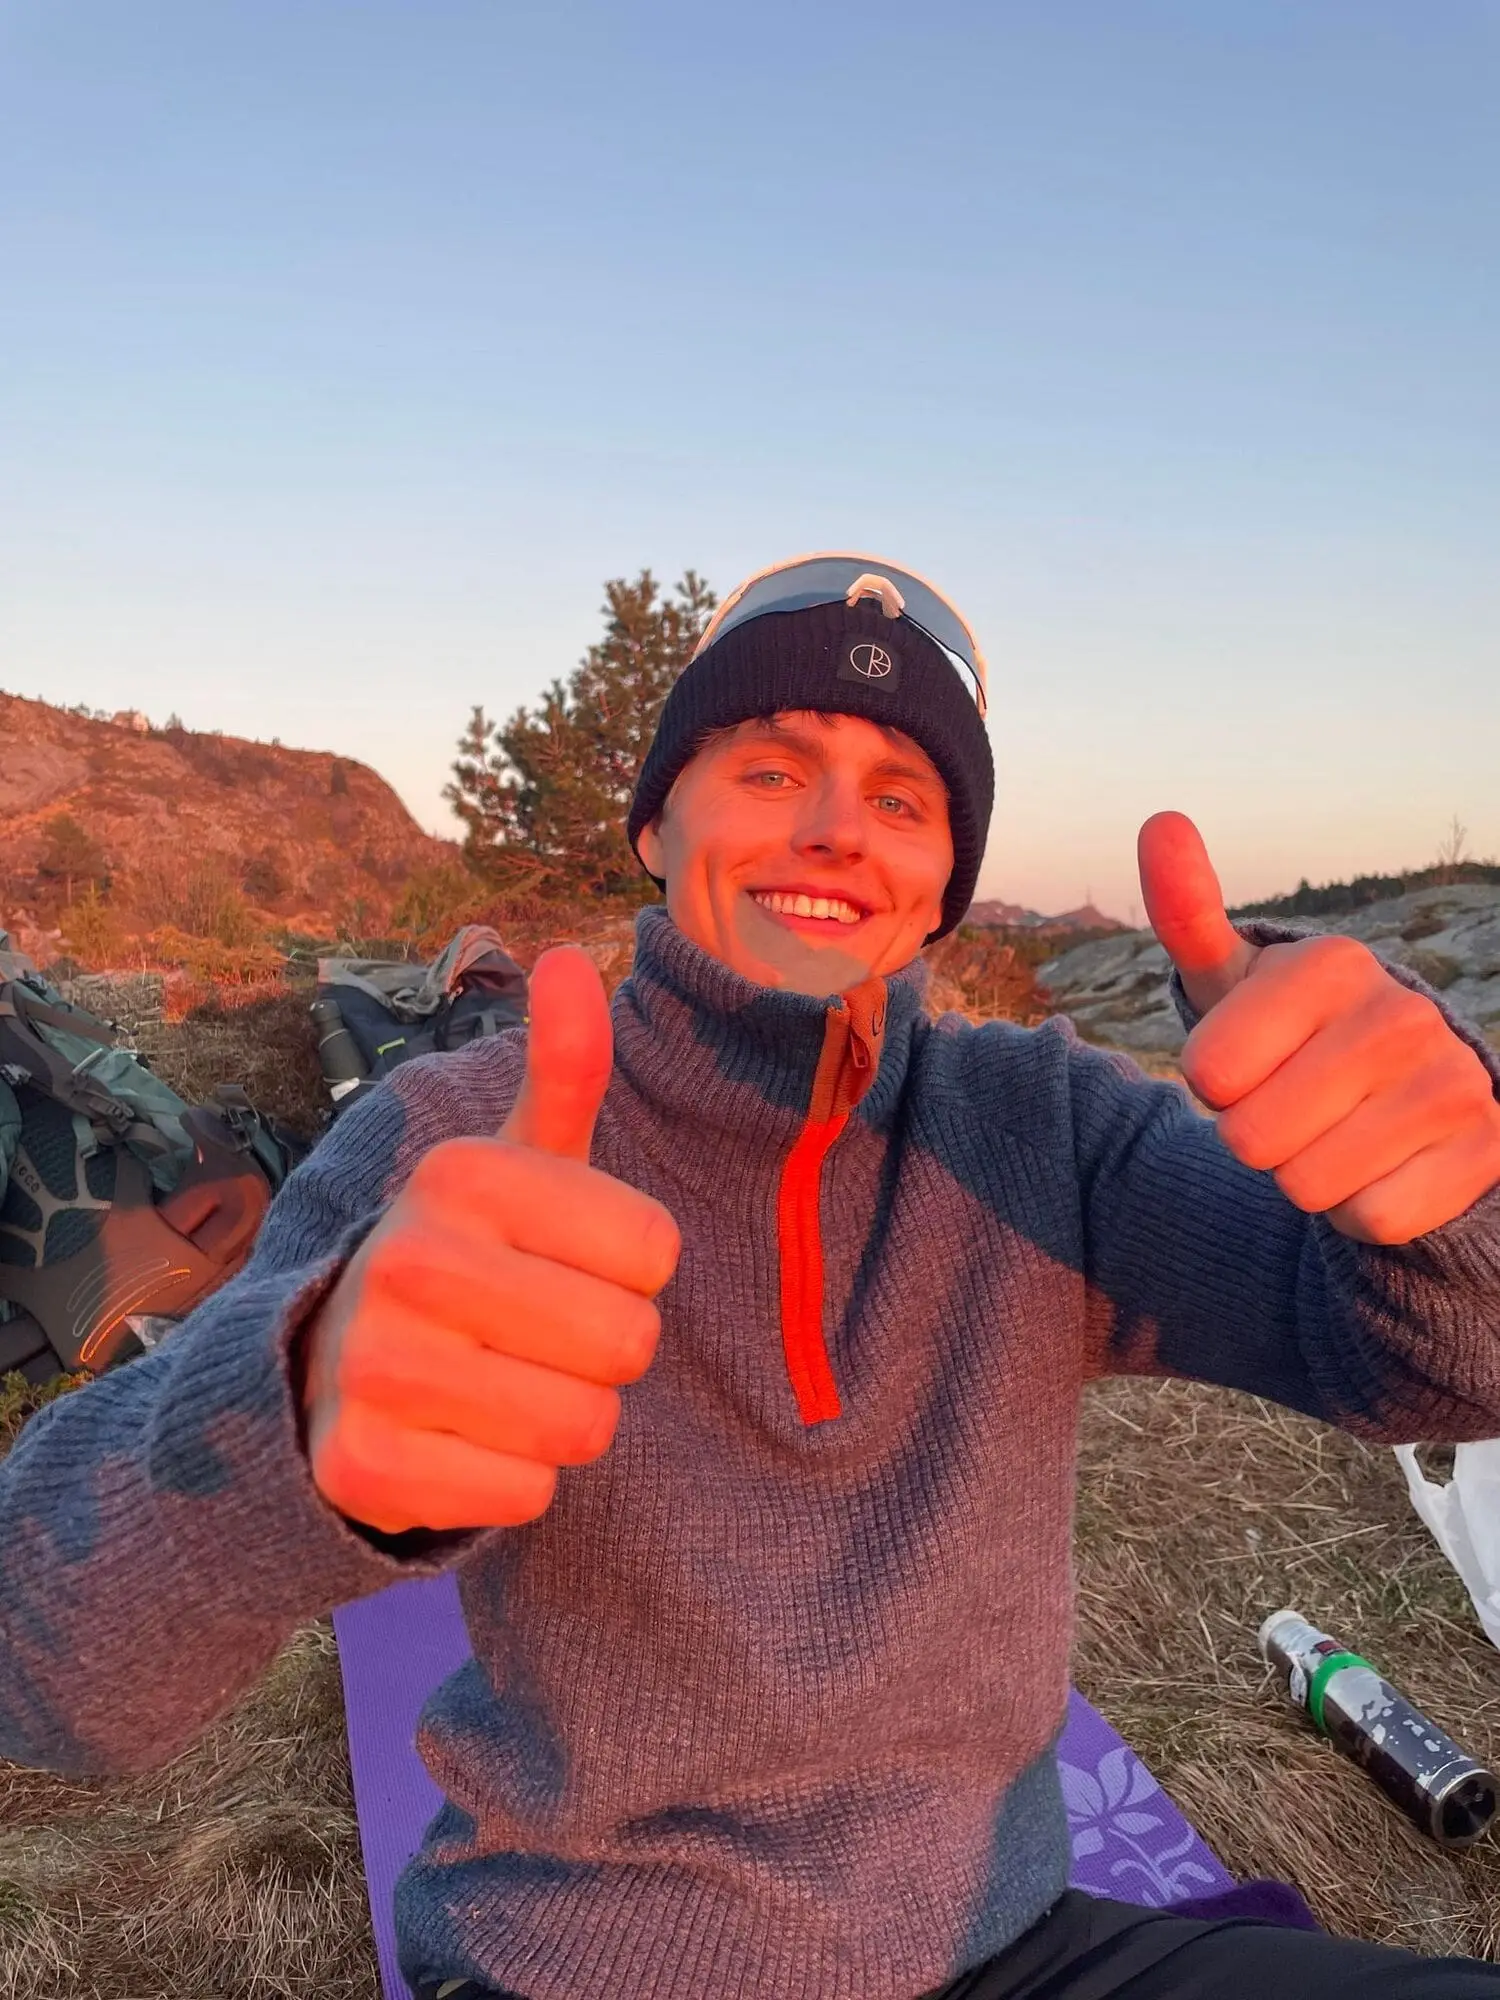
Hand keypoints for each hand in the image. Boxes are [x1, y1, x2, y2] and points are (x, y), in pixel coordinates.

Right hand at [300, 946, 680, 1534]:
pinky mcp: (363, 1465)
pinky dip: (512, 1484)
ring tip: (498, 1386)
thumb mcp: (520, 1163)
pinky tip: (459, 1441)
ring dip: (561, 1421)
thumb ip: (564, 1069)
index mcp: (463, 1174)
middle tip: (530, 1336)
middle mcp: (410, 1257)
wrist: (332, 1369)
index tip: (561, 1265)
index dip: (628, 1274)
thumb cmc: (469, 1259)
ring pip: (584, 1427)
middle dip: (601, 1354)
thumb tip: (575, 956)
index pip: (657, 1254)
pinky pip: (528, 1495)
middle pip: (629, 1345)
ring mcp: (377, 1364)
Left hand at [1138, 811, 1499, 1244]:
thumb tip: (1161, 821)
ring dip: (1308, 1177)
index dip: (1216, 1085)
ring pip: (1309, 1185)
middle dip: (1257, 1138)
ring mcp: (1451, 1081)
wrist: (1405, 1093)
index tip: (1253, 1060)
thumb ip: (1187, 910)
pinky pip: (1373, 1218)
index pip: (1208, 1074)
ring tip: (1336, 1132)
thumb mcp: (1231, 979)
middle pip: (1252, 1139)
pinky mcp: (1485, 1149)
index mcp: (1330, 963)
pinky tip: (1383, 1165)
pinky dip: (1362, 1209)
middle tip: (1294, 1105)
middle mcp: (1400, 1014)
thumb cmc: (1291, 1035)